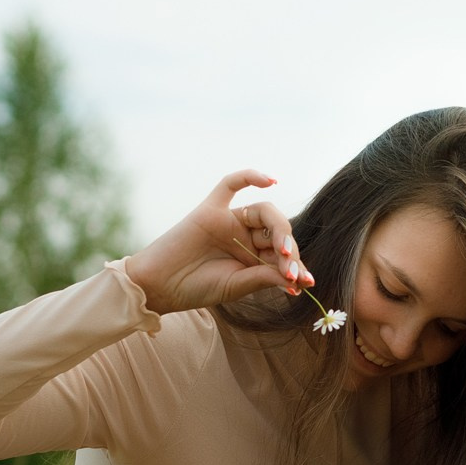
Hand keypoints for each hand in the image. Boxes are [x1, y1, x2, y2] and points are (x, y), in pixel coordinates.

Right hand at [121, 170, 315, 315]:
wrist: (159, 286)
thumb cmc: (196, 288)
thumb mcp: (237, 285)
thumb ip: (265, 277)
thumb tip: (299, 279)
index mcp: (253, 256)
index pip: (282, 253)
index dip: (296, 265)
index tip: (306, 282)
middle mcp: (244, 235)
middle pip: (277, 232)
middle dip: (288, 251)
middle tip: (292, 271)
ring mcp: (229, 220)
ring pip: (264, 211)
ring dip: (279, 228)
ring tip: (282, 250)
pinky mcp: (211, 209)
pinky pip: (230, 184)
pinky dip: (250, 176)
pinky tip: (270, 180)